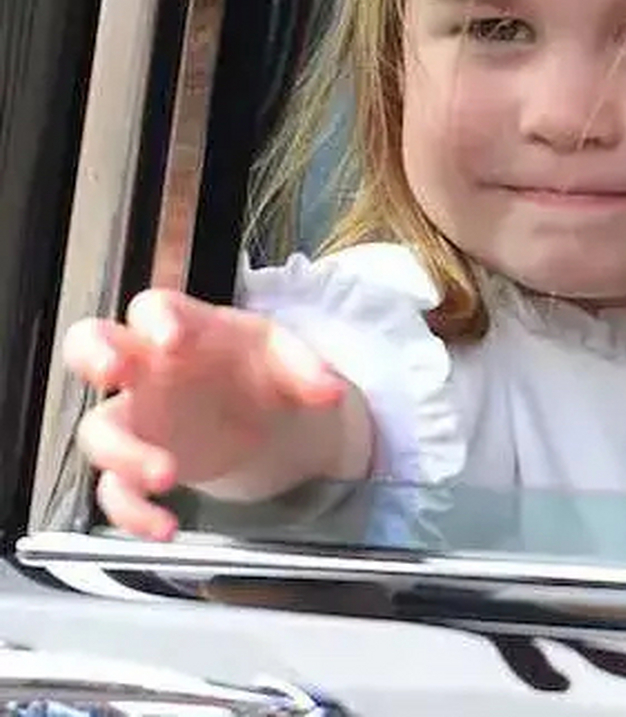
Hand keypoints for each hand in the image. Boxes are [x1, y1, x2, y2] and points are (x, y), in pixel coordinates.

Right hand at [62, 289, 343, 539]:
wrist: (261, 416)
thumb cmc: (259, 369)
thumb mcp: (287, 357)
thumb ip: (307, 369)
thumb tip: (329, 392)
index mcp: (185, 327)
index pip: (154, 306)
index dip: (156, 319)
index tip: (171, 339)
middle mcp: (147, 367)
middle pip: (89, 343)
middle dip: (93, 354)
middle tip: (112, 373)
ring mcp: (137, 415)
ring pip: (98, 429)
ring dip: (123, 454)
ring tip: (168, 475)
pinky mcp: (136, 463)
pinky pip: (116, 489)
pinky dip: (133, 512)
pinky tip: (164, 526)